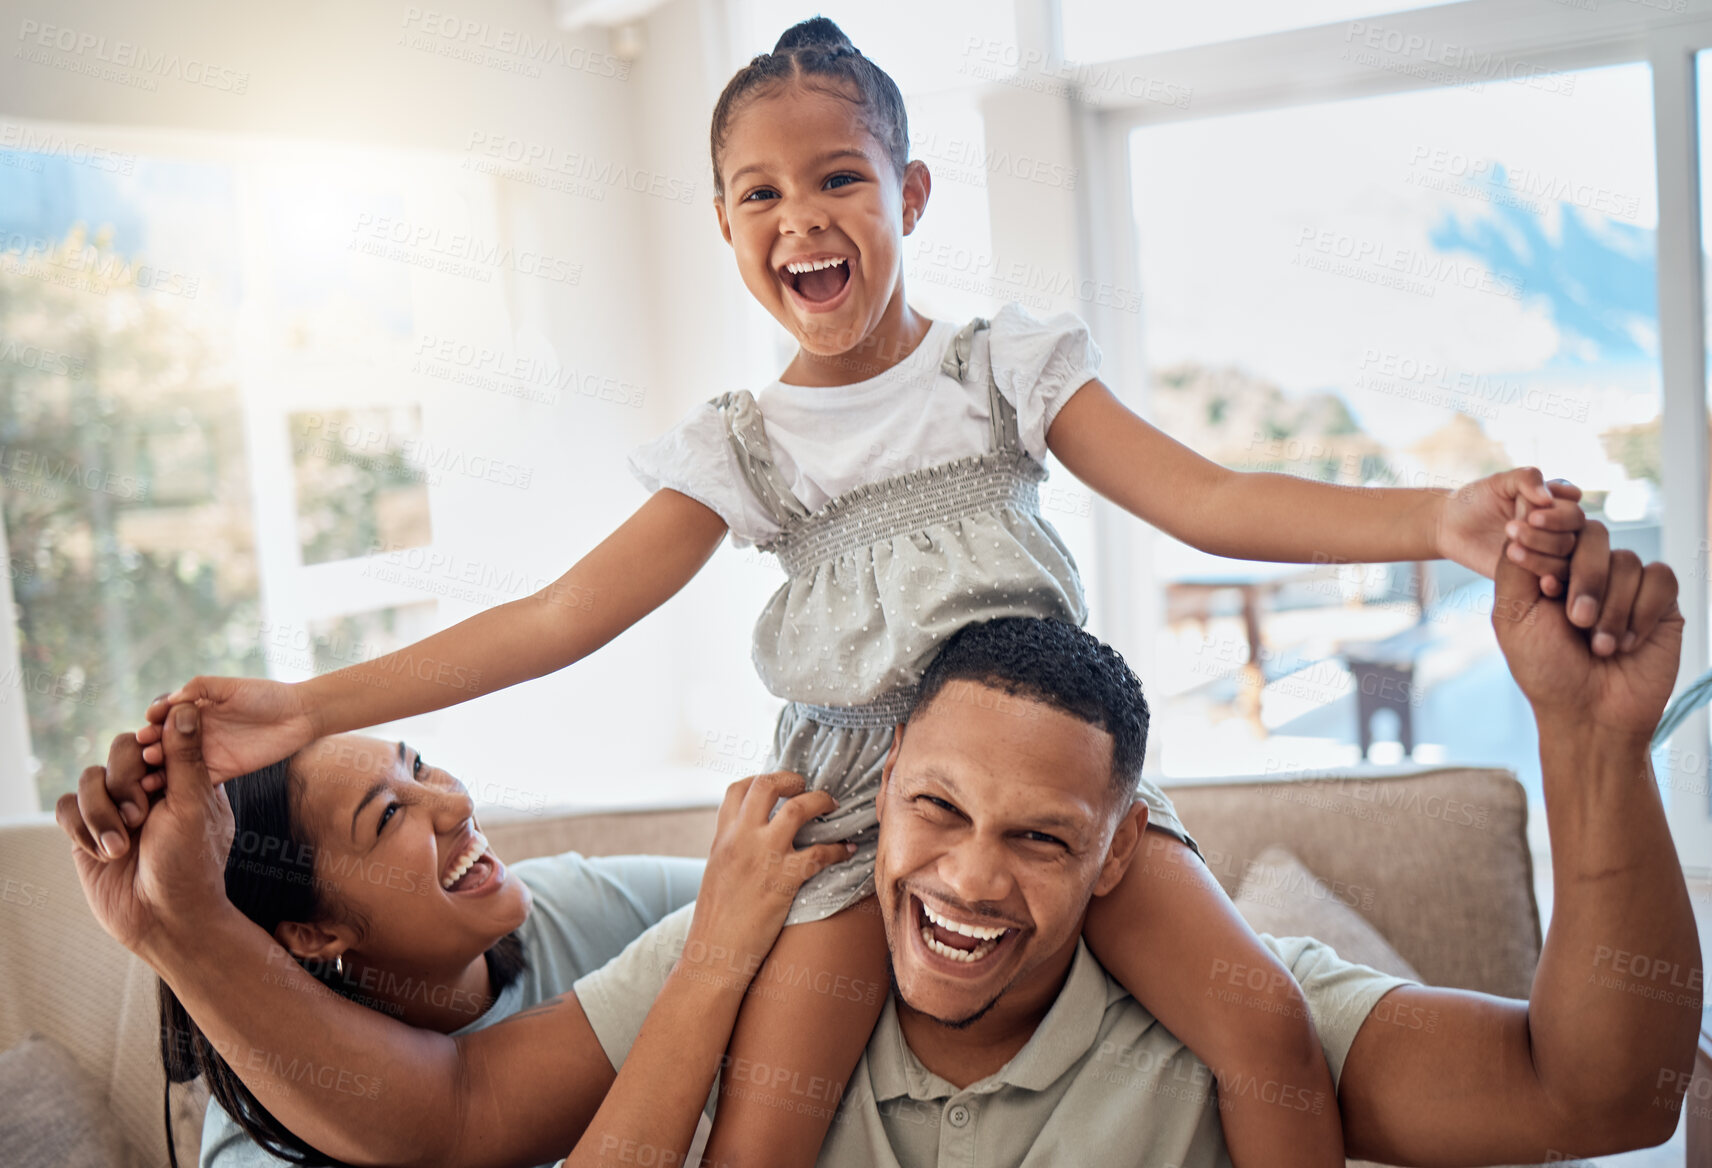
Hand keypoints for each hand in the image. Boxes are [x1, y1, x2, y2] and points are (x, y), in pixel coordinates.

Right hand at [55, 707, 234, 961]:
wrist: (165, 919)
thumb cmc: (191, 864)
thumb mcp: (193, 805)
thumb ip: (186, 756)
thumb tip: (186, 706)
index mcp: (183, 775)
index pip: (158, 735)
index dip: (151, 744)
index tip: (155, 770)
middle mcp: (148, 787)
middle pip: (120, 750)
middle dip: (125, 780)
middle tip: (140, 813)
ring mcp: (115, 808)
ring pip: (89, 778)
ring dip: (102, 811)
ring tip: (121, 845)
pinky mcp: (86, 831)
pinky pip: (65, 807)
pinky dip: (81, 827)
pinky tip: (103, 853)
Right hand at [135, 675, 316, 783]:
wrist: (299, 716)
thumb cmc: (266, 695)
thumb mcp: (231, 687)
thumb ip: (201, 688)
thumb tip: (171, 699)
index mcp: (195, 709)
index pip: (165, 716)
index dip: (155, 720)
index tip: (149, 723)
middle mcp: (195, 732)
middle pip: (165, 741)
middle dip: (153, 745)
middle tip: (146, 750)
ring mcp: (206, 753)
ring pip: (174, 763)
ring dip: (160, 766)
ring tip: (151, 767)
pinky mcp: (220, 772)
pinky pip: (194, 781)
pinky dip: (179, 785)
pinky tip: (166, 786)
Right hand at [684, 772, 852, 978]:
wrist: (713, 955)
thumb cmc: (715, 921)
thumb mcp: (716, 873)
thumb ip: (733, 849)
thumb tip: (753, 840)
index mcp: (721, 837)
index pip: (738, 789)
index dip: (761, 779)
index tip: (778, 784)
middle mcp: (740, 839)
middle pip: (767, 786)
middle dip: (792, 779)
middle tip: (807, 787)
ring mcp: (763, 857)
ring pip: (797, 808)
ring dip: (821, 802)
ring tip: (833, 806)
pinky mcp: (783, 880)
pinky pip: (820, 853)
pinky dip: (839, 849)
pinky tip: (846, 851)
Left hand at [1437, 467, 1585, 599]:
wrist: (1451, 526)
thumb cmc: (1476, 499)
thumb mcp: (1499, 481)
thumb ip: (1526, 479)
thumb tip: (1549, 497)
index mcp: (1555, 502)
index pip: (1573, 508)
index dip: (1558, 514)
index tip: (1531, 516)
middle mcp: (1560, 526)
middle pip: (1575, 532)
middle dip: (1547, 533)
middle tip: (1511, 529)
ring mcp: (1551, 552)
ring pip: (1568, 557)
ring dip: (1542, 554)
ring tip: (1510, 548)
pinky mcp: (1537, 575)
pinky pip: (1557, 581)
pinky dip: (1550, 579)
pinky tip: (1537, 579)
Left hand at [1491, 520, 1680, 741]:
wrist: (1590, 714)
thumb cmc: (1545, 669)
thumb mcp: (1513, 617)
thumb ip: (1515, 567)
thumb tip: (1520, 519)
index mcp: (1552, 570)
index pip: (1555, 528)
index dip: (1545, 526)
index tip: (1524, 528)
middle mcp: (1590, 572)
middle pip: (1594, 536)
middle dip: (1584, 576)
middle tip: (1576, 619)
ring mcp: (1627, 585)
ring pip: (1627, 561)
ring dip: (1612, 607)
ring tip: (1601, 647)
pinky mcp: (1661, 602)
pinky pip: (1660, 579)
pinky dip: (1641, 611)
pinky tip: (1627, 643)